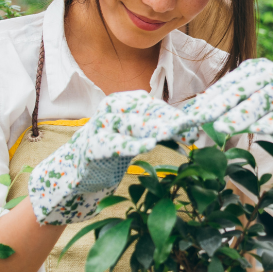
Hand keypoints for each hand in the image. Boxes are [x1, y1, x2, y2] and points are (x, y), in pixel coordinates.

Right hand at [27, 91, 183, 224]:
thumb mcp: (136, 136)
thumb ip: (158, 130)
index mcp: (123, 102)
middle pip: (145, 112)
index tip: (195, 125)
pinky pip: (113, 144)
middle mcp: (111, 110)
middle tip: (190, 129)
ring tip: (173, 132)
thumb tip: (193, 130)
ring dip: (154, 128)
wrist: (77, 169)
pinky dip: (130, 144)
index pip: (153, 106)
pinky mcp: (92, 146)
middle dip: (169, 121)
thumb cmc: (112, 149)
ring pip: (131, 124)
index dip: (175, 115)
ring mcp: (100, 126)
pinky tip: (147, 146)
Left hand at [181, 58, 272, 160]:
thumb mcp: (253, 100)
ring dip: (241, 115)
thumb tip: (193, 114)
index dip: (207, 101)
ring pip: (262, 103)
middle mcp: (270, 75)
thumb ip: (229, 106)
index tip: (190, 116)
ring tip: (222, 127)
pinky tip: (261, 129)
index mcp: (254, 71)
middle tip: (199, 119)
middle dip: (219, 106)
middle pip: (241, 92)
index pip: (227, 87)